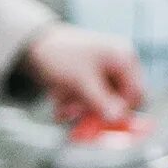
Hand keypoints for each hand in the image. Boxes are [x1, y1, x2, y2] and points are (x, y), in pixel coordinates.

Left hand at [21, 25, 147, 124]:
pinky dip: (75, 104)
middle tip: (83, 124)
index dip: (123, 112)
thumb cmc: (60, 53)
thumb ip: (102, 101)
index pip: (136, 93)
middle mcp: (117, 65)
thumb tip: (119, 119)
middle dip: (97, 112)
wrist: (31, 42)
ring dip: (82, 110)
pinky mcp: (87, 79)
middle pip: (118, 101)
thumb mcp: (82, 80)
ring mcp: (102, 72)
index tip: (107, 125)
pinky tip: (61, 103)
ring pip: (100, 103)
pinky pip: (87, 99)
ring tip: (65, 108)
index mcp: (123, 58)